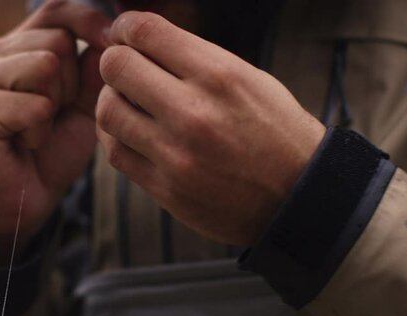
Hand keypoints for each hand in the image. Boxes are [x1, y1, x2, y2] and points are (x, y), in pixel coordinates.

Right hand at [0, 0, 110, 262]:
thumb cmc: (50, 153)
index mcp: (13, 47)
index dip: (89, 22)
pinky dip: (40, 131)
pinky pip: (34, 104)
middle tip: (53, 117)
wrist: (21, 203)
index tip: (110, 46)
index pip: (56, 10)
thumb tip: (109, 36)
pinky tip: (25, 144)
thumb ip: (93, 71)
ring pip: (46, 67)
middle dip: (72, 86)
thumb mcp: (83, 106)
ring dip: (55, 108)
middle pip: (57, 42)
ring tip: (37, 129)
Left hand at [96, 12, 325, 246]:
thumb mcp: (249, 78)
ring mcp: (176, 154)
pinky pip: (116, 153)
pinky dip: (115, 136)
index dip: (125, 27)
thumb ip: (194, 59)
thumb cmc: (276, 132)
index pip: (145, 32)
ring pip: (107, 111)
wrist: (299, 197)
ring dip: (110, 100)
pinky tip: (129, 131)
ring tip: (125, 102)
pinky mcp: (166, 188)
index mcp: (219, 75)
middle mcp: (193, 112)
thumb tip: (141, 43)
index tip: (125, 34)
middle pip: (116, 67)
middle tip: (124, 69)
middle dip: (115, 61)